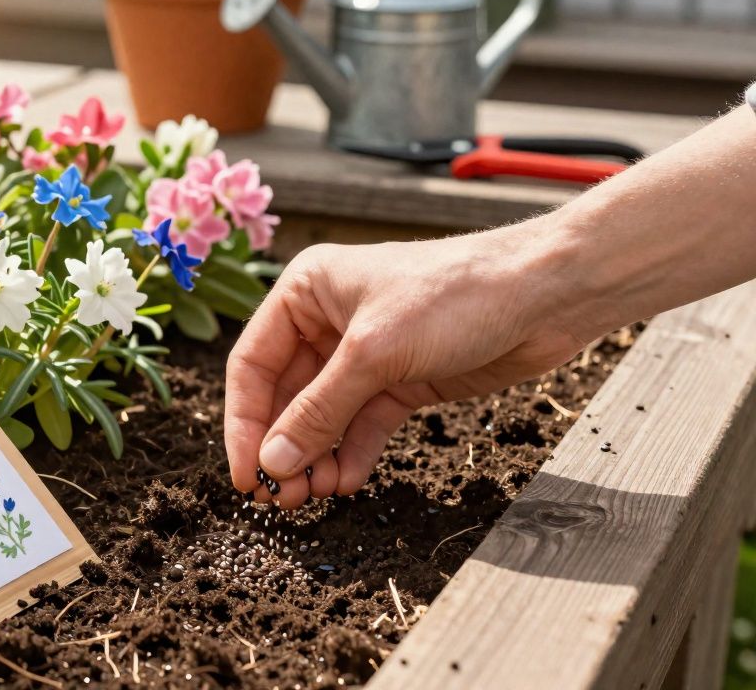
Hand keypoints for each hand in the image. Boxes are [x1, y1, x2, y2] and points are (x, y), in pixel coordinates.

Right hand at [224, 226, 590, 508]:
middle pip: (284, 396)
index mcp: (304, 292)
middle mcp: (327, 320)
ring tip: (313, 495)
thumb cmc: (456, 294)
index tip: (244, 474)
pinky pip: (361, 424)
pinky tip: (346, 481)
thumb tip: (273, 463)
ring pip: (322, 416)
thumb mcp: (374, 354)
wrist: (544, 294)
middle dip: (282, 447)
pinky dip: (351, 454)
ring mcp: (365, 353)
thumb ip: (319, 412)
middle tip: (279, 496)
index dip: (244, 423)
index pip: (252, 365)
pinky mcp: (400, 380)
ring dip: (314, 457)